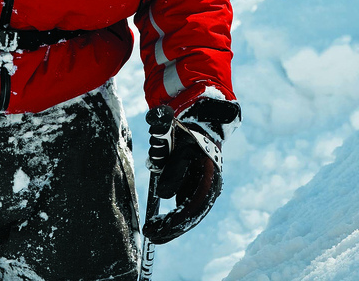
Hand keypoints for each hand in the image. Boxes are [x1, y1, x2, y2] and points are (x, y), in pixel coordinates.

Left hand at [143, 98, 239, 243]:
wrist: (203, 124)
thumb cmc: (191, 135)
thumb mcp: (182, 149)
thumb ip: (173, 171)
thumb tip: (163, 196)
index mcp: (209, 181)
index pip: (192, 210)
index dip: (174, 223)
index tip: (156, 229)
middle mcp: (209, 190)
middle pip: (190, 217)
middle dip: (170, 229)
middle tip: (150, 234)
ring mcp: (203, 190)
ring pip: (188, 215)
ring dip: (170, 225)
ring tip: (151, 230)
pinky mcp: (196, 188)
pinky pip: (184, 207)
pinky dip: (173, 217)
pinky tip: (159, 221)